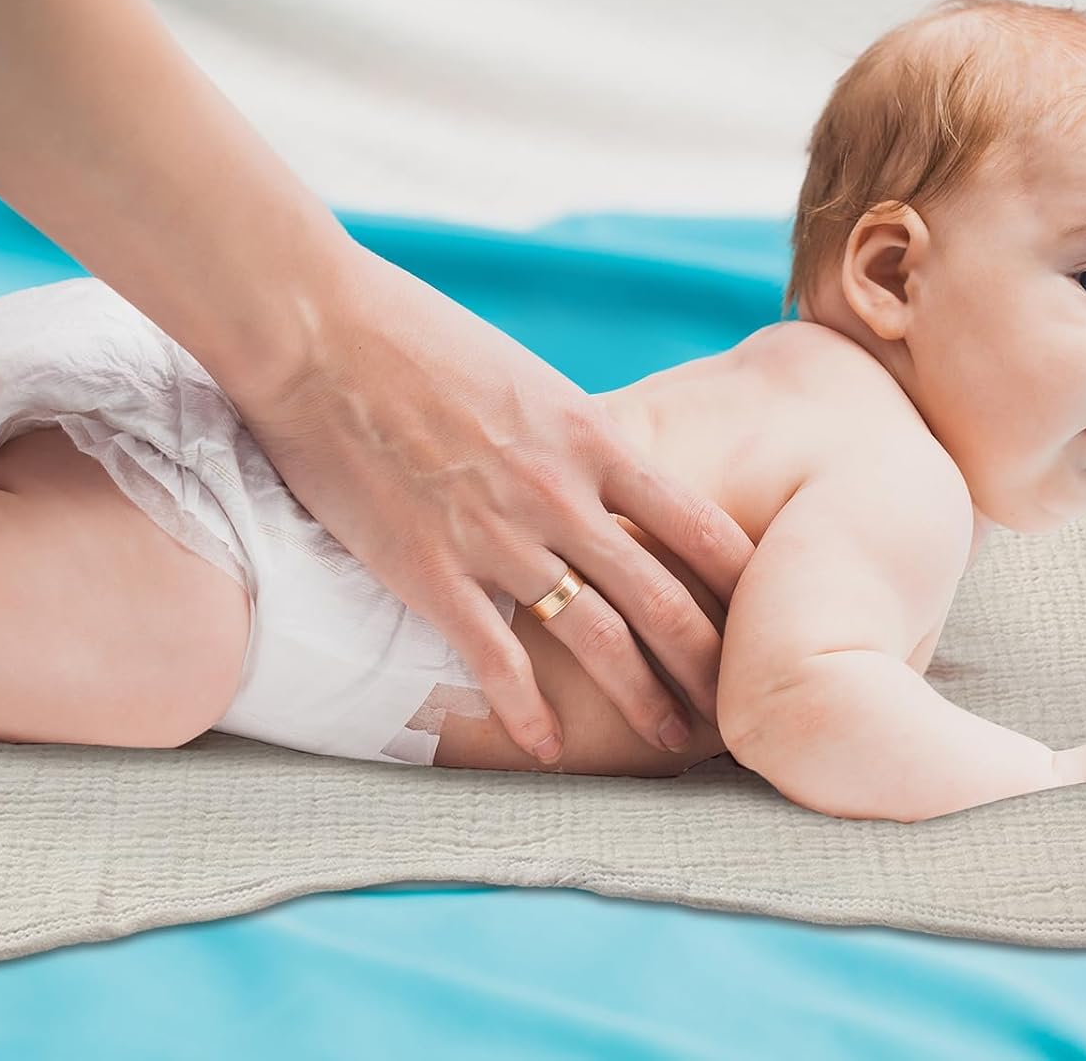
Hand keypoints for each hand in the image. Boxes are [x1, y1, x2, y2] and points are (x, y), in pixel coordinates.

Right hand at [226, 246, 753, 762]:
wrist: (322, 334)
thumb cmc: (417, 337)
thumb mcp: (523, 378)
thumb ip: (565, 435)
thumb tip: (590, 470)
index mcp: (592, 438)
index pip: (697, 523)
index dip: (739, 580)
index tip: (763, 616)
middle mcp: (562, 495)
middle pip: (664, 597)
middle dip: (706, 660)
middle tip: (734, 708)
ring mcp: (500, 539)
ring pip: (599, 640)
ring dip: (643, 698)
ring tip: (673, 741)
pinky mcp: (433, 573)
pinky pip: (498, 662)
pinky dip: (529, 715)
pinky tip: (549, 752)